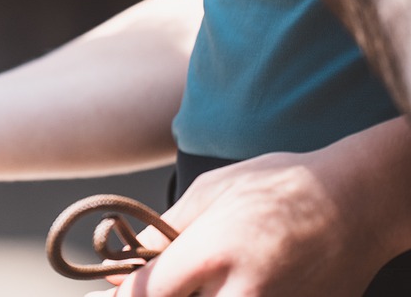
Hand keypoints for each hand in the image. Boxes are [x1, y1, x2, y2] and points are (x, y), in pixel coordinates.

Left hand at [84, 128, 410, 296]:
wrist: (357, 203)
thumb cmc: (280, 186)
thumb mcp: (210, 192)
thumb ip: (164, 233)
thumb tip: (126, 266)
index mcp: (212, 254)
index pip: (146, 295)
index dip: (125, 293)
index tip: (114, 289)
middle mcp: (242, 294)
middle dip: (165, 296)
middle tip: (166, 282)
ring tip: (210, 275)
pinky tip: (239, 282)